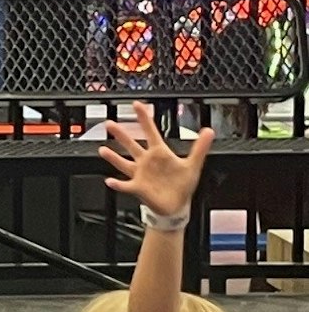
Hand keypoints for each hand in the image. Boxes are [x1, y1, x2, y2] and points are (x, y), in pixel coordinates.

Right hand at [100, 102, 212, 218]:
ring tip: (103, 150)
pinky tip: (110, 181)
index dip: (144, 118)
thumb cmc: (182, 185)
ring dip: (113, 157)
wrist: (176, 206)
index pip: (150, 131)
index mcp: (159, 153)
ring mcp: (140, 174)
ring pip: (124, 162)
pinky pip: (125, 185)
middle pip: (132, 144)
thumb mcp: (193, 164)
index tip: (137, 105)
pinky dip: (118, 184)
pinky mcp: (138, 187)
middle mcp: (147, 161)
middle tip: (110, 123)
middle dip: (121, 134)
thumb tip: (209, 131)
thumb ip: (200, 147)